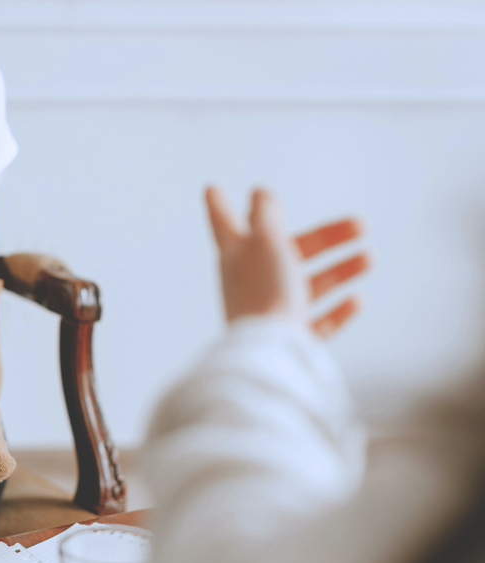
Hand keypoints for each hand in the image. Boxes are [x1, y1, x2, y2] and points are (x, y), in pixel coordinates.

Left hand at [206, 186, 369, 337]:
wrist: (270, 354)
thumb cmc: (264, 294)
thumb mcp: (265, 243)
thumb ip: (264, 216)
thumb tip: (259, 193)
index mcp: (236, 257)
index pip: (224, 223)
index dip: (219, 205)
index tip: (211, 188)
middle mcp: (250, 283)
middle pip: (287, 252)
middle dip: (325, 237)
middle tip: (360, 224)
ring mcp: (270, 313)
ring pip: (307, 286)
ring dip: (339, 271)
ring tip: (370, 258)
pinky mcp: (289, 340)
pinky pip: (316, 323)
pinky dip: (337, 310)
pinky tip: (357, 299)